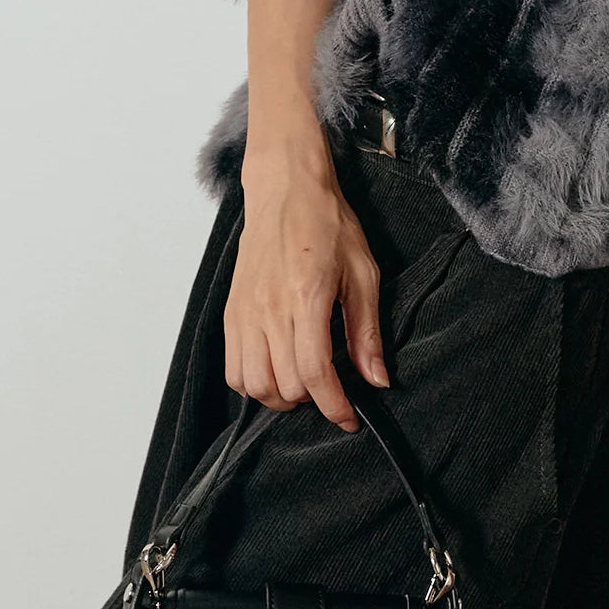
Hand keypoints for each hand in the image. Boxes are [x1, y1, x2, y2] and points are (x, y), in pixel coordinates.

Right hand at [225, 136, 388, 431]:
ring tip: (304, 384)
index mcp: (307, 296)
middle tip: (333, 390)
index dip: (335, 406)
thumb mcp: (363, 272)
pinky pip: (232, 368)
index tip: (350, 418)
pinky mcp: (231, 312)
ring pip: (253, 384)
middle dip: (313, 400)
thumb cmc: (327, 223)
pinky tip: (276, 371)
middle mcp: (270, 308)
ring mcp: (245, 311)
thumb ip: (367, 329)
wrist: (286, 189)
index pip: (316, 372)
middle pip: (285, 385)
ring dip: (280, 397)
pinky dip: (253, 383)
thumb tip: (377, 378)